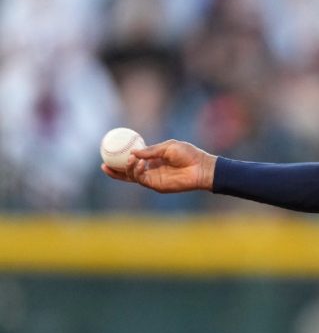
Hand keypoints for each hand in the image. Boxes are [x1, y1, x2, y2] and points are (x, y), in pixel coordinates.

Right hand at [101, 139, 216, 192]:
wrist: (201, 166)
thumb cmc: (188, 154)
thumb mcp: (168, 147)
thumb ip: (151, 150)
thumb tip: (133, 152)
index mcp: (153, 159)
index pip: (133, 160)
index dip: (121, 158)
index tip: (109, 152)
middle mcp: (151, 170)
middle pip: (128, 172)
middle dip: (114, 171)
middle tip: (104, 164)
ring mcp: (153, 178)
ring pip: (132, 177)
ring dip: (127, 169)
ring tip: (129, 159)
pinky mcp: (157, 185)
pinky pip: (141, 180)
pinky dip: (136, 172)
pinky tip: (137, 163)